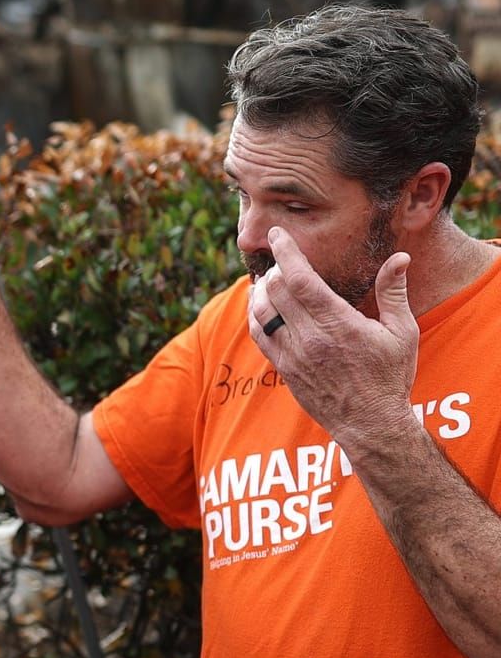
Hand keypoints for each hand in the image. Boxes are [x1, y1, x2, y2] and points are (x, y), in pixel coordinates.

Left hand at [248, 228, 419, 447]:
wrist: (370, 423)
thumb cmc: (390, 377)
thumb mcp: (402, 333)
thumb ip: (393, 293)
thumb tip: (399, 258)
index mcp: (338, 324)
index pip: (300, 280)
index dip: (286, 253)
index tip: (277, 235)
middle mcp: (310, 338)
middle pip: (276, 291)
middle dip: (275, 269)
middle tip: (282, 259)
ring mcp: (292, 356)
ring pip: (261, 313)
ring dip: (261, 291)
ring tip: (269, 279)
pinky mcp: (284, 370)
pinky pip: (259, 336)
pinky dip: (255, 316)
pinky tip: (260, 306)